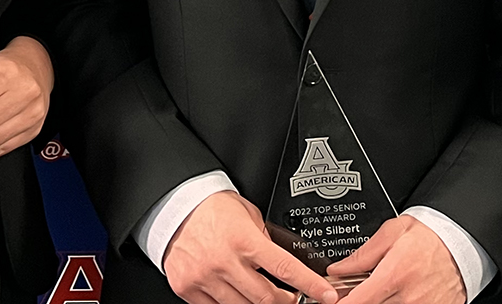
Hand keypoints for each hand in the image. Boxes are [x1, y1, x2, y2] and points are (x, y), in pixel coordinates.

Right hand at [164, 190, 336, 303]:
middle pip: (266, 297)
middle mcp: (225, 261)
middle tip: (291, 297)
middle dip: (285, 301)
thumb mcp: (249, 216)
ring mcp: (205, 277)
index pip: (285, 268)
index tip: (325, 295)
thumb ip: (265, 241)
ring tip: (263, 297)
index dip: (309, 285)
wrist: (176, 207)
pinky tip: (235, 295)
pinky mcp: (188, 288)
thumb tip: (283, 265)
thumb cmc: (213, 208)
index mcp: (244, 240)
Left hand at [327, 216, 465, 303]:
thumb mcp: (393, 232)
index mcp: (395, 275)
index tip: (335, 299)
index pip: (358, 301)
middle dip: (360, 299)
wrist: (463, 243)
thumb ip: (363, 254)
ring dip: (380, 301)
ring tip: (386, 288)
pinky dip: (398, 302)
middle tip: (362, 287)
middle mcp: (408, 297)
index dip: (343, 302)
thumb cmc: (430, 236)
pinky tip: (398, 293)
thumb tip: (339, 269)